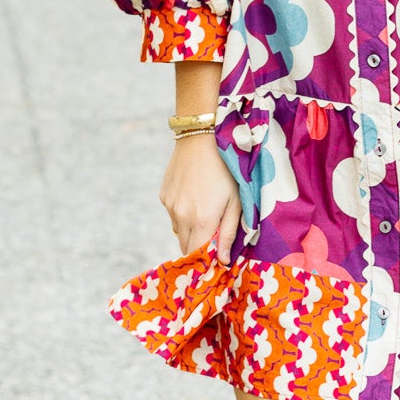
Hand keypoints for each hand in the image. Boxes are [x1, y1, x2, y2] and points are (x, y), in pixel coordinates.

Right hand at [159, 136, 242, 260]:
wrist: (201, 138)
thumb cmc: (227, 169)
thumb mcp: (236, 201)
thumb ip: (229, 233)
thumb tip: (223, 261)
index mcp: (202, 221)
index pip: (198, 256)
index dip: (207, 260)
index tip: (217, 257)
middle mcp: (181, 217)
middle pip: (186, 247)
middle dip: (199, 246)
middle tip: (215, 234)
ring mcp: (169, 206)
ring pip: (178, 231)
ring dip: (191, 230)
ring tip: (206, 210)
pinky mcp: (164, 196)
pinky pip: (173, 215)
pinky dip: (183, 214)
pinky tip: (195, 196)